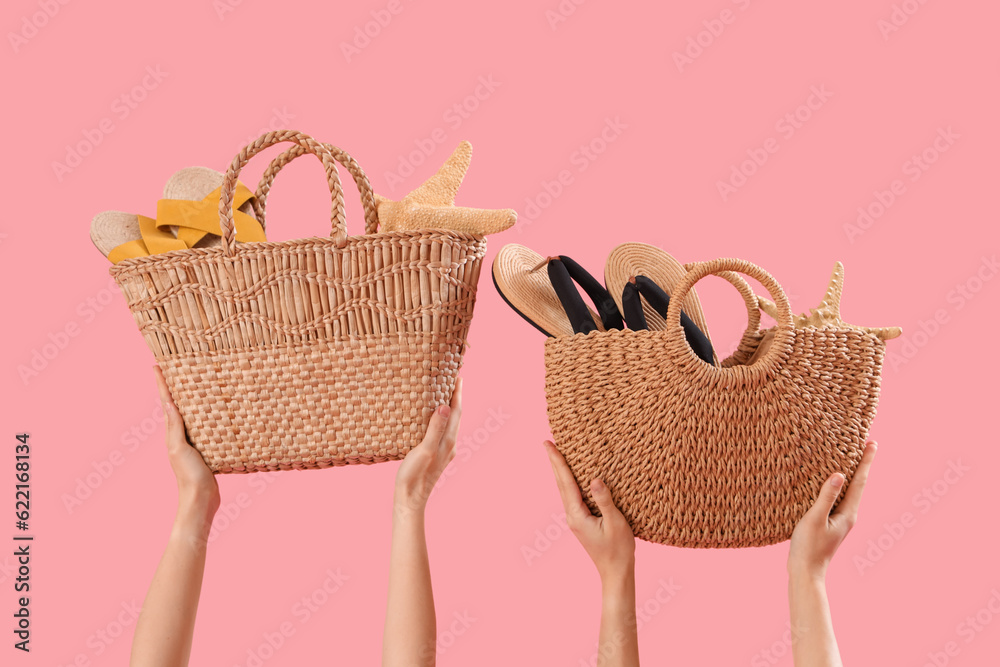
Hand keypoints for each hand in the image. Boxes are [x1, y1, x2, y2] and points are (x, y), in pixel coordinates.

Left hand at [154, 366, 219, 515]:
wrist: (201, 500)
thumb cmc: (189, 476)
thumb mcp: (179, 449)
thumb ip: (175, 427)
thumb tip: (169, 403)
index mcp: (173, 433)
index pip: (166, 403)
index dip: (161, 384)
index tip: (156, 366)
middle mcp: (180, 436)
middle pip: (176, 406)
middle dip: (174, 388)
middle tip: (176, 368)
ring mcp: (192, 443)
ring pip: (190, 415)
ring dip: (190, 400)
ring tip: (195, 384)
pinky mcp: (206, 450)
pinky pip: (204, 427)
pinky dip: (206, 416)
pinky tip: (214, 413)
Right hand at [394, 379, 462, 514]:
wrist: (410, 500)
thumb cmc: (415, 476)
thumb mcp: (424, 449)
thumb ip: (435, 429)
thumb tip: (444, 407)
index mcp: (448, 441)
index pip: (456, 411)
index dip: (457, 394)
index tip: (458, 377)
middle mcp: (449, 444)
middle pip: (455, 416)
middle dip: (454, 398)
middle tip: (450, 381)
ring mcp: (443, 451)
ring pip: (448, 424)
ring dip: (446, 409)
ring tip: (441, 395)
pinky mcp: (434, 455)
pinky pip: (440, 432)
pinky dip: (438, 420)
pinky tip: (430, 420)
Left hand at [544, 441, 634, 579]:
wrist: (616, 572)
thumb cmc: (619, 549)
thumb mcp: (616, 523)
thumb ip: (605, 501)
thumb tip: (595, 480)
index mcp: (577, 515)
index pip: (565, 482)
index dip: (558, 461)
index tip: (548, 445)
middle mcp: (572, 516)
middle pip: (560, 483)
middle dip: (555, 462)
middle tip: (547, 443)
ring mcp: (576, 519)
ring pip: (565, 490)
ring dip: (560, 471)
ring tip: (557, 455)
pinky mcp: (582, 521)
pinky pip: (573, 496)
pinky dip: (569, 482)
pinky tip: (573, 477)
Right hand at [788, 441, 876, 580]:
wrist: (806, 572)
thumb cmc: (809, 547)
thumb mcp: (814, 519)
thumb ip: (826, 497)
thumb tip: (839, 475)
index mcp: (848, 513)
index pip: (860, 482)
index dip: (866, 462)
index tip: (873, 443)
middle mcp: (848, 515)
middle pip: (858, 484)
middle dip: (862, 464)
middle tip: (867, 444)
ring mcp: (840, 520)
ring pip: (849, 491)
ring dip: (851, 474)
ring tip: (851, 457)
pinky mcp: (831, 522)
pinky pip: (838, 498)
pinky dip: (839, 485)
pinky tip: (832, 482)